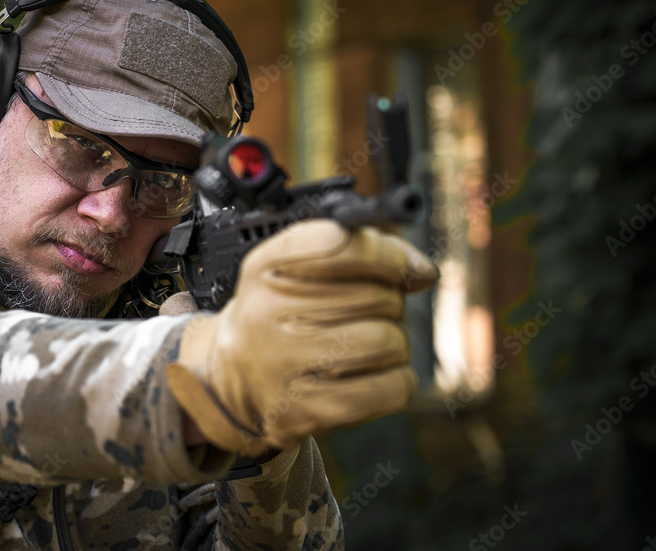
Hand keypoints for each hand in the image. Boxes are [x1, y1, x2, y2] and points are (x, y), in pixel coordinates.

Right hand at [165, 219, 438, 456]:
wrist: (233, 380)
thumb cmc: (279, 316)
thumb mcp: (298, 268)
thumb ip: (362, 253)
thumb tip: (423, 272)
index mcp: (265, 268)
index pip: (342, 244)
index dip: (388, 254)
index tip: (404, 266)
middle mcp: (266, 313)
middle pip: (378, 295)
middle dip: (389, 302)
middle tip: (366, 313)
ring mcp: (283, 366)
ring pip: (387, 341)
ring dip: (394, 343)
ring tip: (367, 344)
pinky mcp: (306, 412)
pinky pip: (390, 388)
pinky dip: (396, 380)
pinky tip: (371, 374)